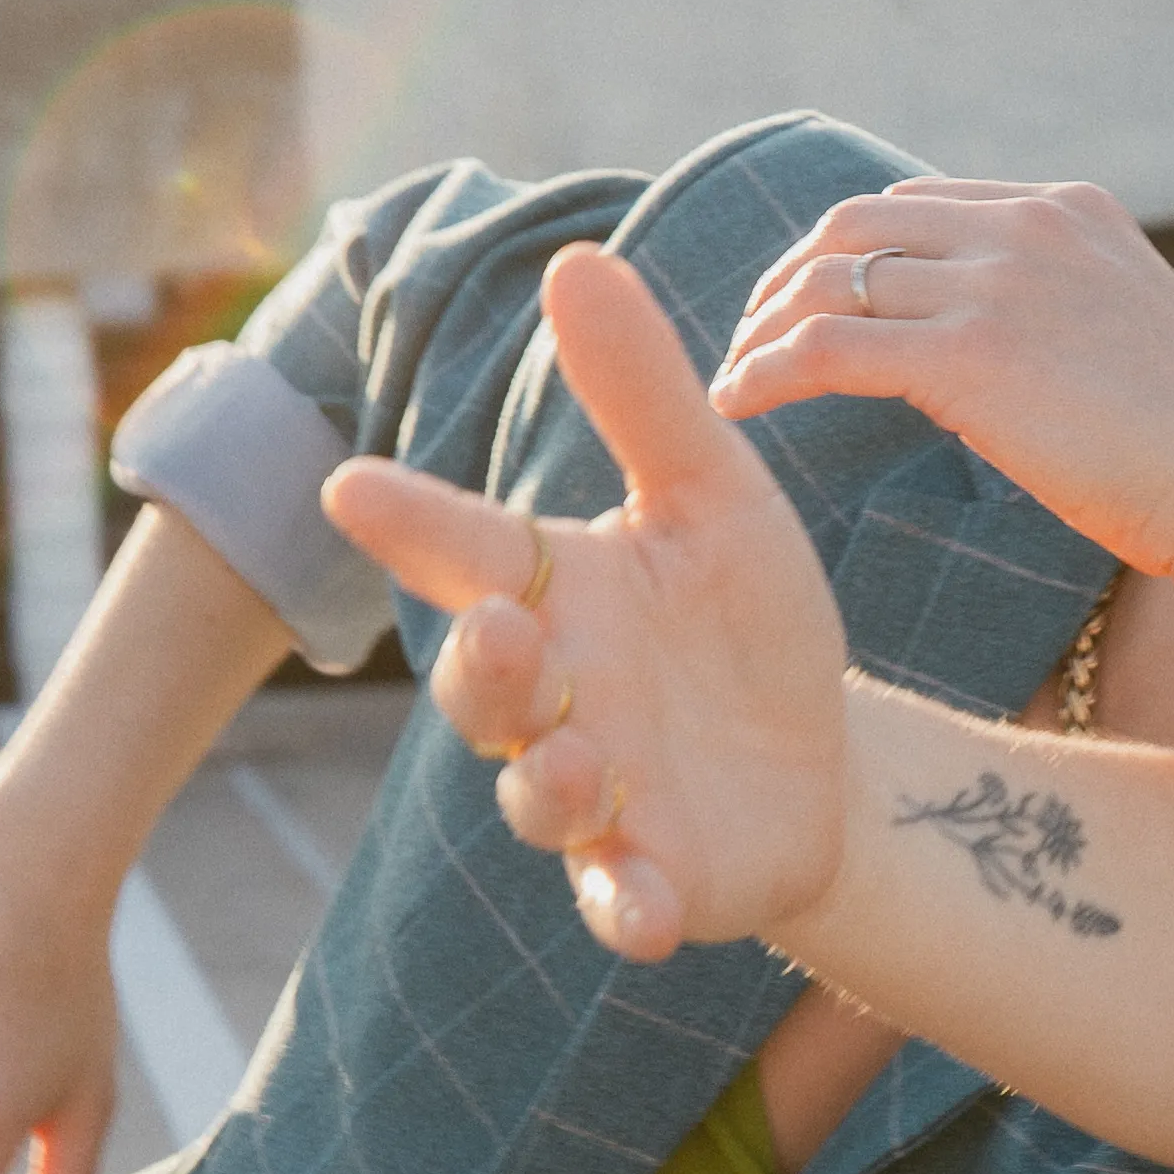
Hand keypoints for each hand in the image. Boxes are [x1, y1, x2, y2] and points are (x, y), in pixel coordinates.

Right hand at [325, 242, 860, 962]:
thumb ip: (645, 396)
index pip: (461, 546)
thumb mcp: (716, 498)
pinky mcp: (647, 879)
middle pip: (483, 683)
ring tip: (587, 758)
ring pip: (538, 794)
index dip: (406, 521)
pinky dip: (622, 910)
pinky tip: (643, 914)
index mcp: (554, 590)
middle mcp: (553, 696)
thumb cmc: (743, 620)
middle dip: (487, 662)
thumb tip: (575, 259)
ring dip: (553, 781)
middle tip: (507, 628)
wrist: (823, 760)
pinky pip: (616, 902)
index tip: (349, 483)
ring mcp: (592, 797)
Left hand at [712, 180, 1173, 587]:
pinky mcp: (969, 354)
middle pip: (854, 224)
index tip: (811, 304)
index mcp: (1067, 211)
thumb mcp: (1130, 336)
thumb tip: (1004, 351)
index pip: (916, 204)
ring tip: (737, 381)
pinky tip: (738, 405)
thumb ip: (1061, 313)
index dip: (846, 252)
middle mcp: (1026, 227)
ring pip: (827, 282)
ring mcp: (997, 284)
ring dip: (763, 330)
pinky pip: (825, 347)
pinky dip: (765, 372)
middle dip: (788, 279)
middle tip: (754, 339)